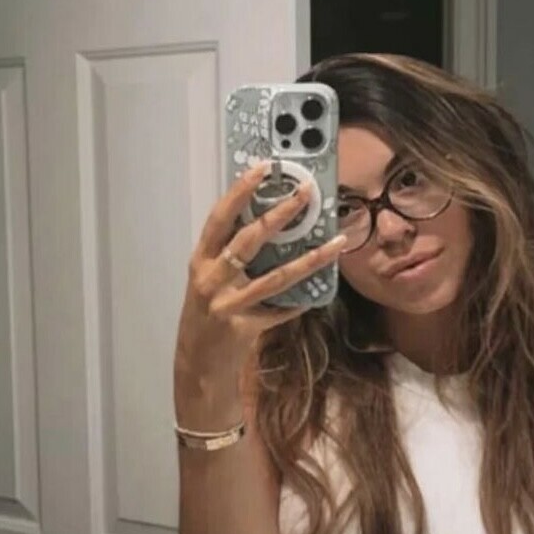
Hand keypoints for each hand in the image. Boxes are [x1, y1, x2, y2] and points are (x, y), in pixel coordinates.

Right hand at [174, 161, 348, 395]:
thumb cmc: (207, 313)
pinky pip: (280, 310)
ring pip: (275, 277)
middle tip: (306, 194)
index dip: (240, 191)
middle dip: (280, 214)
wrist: (197, 365)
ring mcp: (225, 304)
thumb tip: (270, 222)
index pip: (220, 217)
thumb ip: (229, 255)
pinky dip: (299, 301)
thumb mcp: (209, 279)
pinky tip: (318, 294)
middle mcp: (209, 278)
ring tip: (336, 241)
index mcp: (200, 259)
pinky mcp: (242, 328)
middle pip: (248, 239)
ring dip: (310, 259)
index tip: (263, 168)